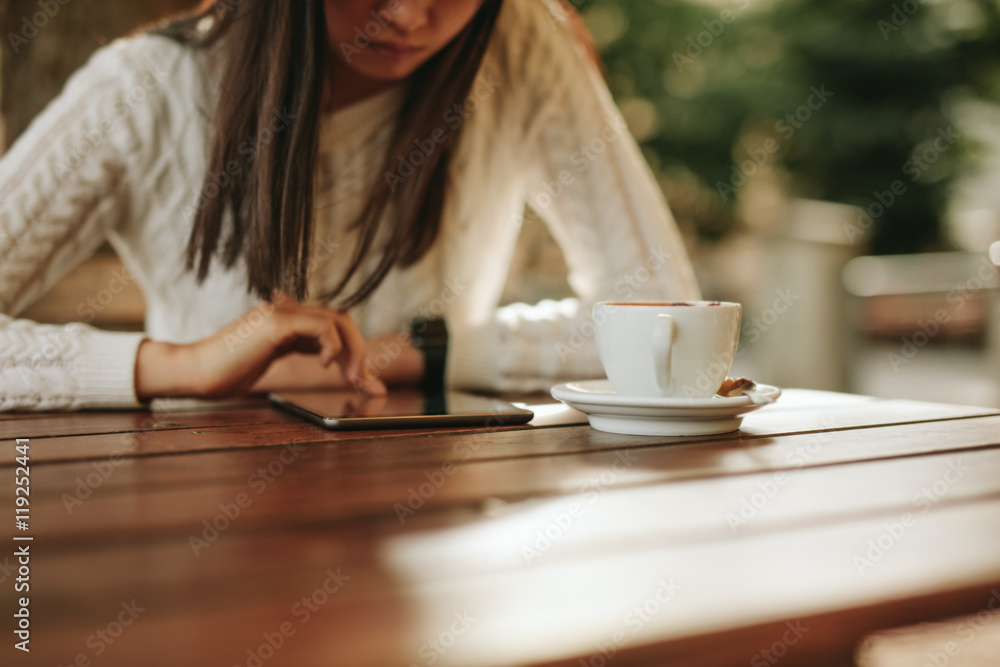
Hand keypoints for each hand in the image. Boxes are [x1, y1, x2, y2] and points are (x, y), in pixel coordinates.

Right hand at [134, 296, 386, 399]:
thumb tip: (336, 367)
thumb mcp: (272, 363)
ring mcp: (281, 312)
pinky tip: (326, 363)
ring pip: (337, 320)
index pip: (333, 328)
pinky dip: (333, 344)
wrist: (193, 372)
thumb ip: (301, 356)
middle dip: (360, 351)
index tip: (364, 383)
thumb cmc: (226, 373)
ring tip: (354, 379)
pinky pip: (321, 324)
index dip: (353, 353)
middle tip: (366, 383)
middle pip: (341, 320)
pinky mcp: (276, 322)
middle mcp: (287, 310)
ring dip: (354, 351)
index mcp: (288, 320)